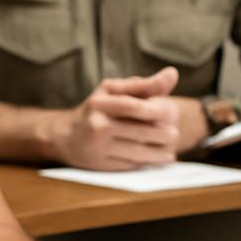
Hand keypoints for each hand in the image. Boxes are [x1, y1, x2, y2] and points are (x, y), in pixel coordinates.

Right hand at [53, 66, 181, 170]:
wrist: (65, 137)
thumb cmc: (97, 109)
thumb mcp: (113, 91)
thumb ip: (144, 85)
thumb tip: (172, 74)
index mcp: (101, 104)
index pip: (135, 107)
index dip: (159, 111)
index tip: (173, 113)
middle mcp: (98, 126)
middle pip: (141, 131)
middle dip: (164, 134)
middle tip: (174, 133)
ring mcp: (99, 148)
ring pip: (139, 153)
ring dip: (161, 152)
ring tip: (170, 149)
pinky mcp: (102, 166)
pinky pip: (132, 165)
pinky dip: (148, 162)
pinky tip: (157, 158)